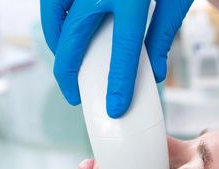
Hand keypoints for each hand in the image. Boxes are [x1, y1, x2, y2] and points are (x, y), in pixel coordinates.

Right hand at [40, 0, 193, 117]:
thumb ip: (164, 34)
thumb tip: (154, 73)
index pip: (124, 49)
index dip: (119, 83)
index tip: (115, 109)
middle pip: (74, 39)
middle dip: (70, 73)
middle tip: (75, 94)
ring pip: (54, 18)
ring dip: (56, 47)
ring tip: (68, 65)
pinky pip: (54, 2)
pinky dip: (55, 20)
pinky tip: (66, 32)